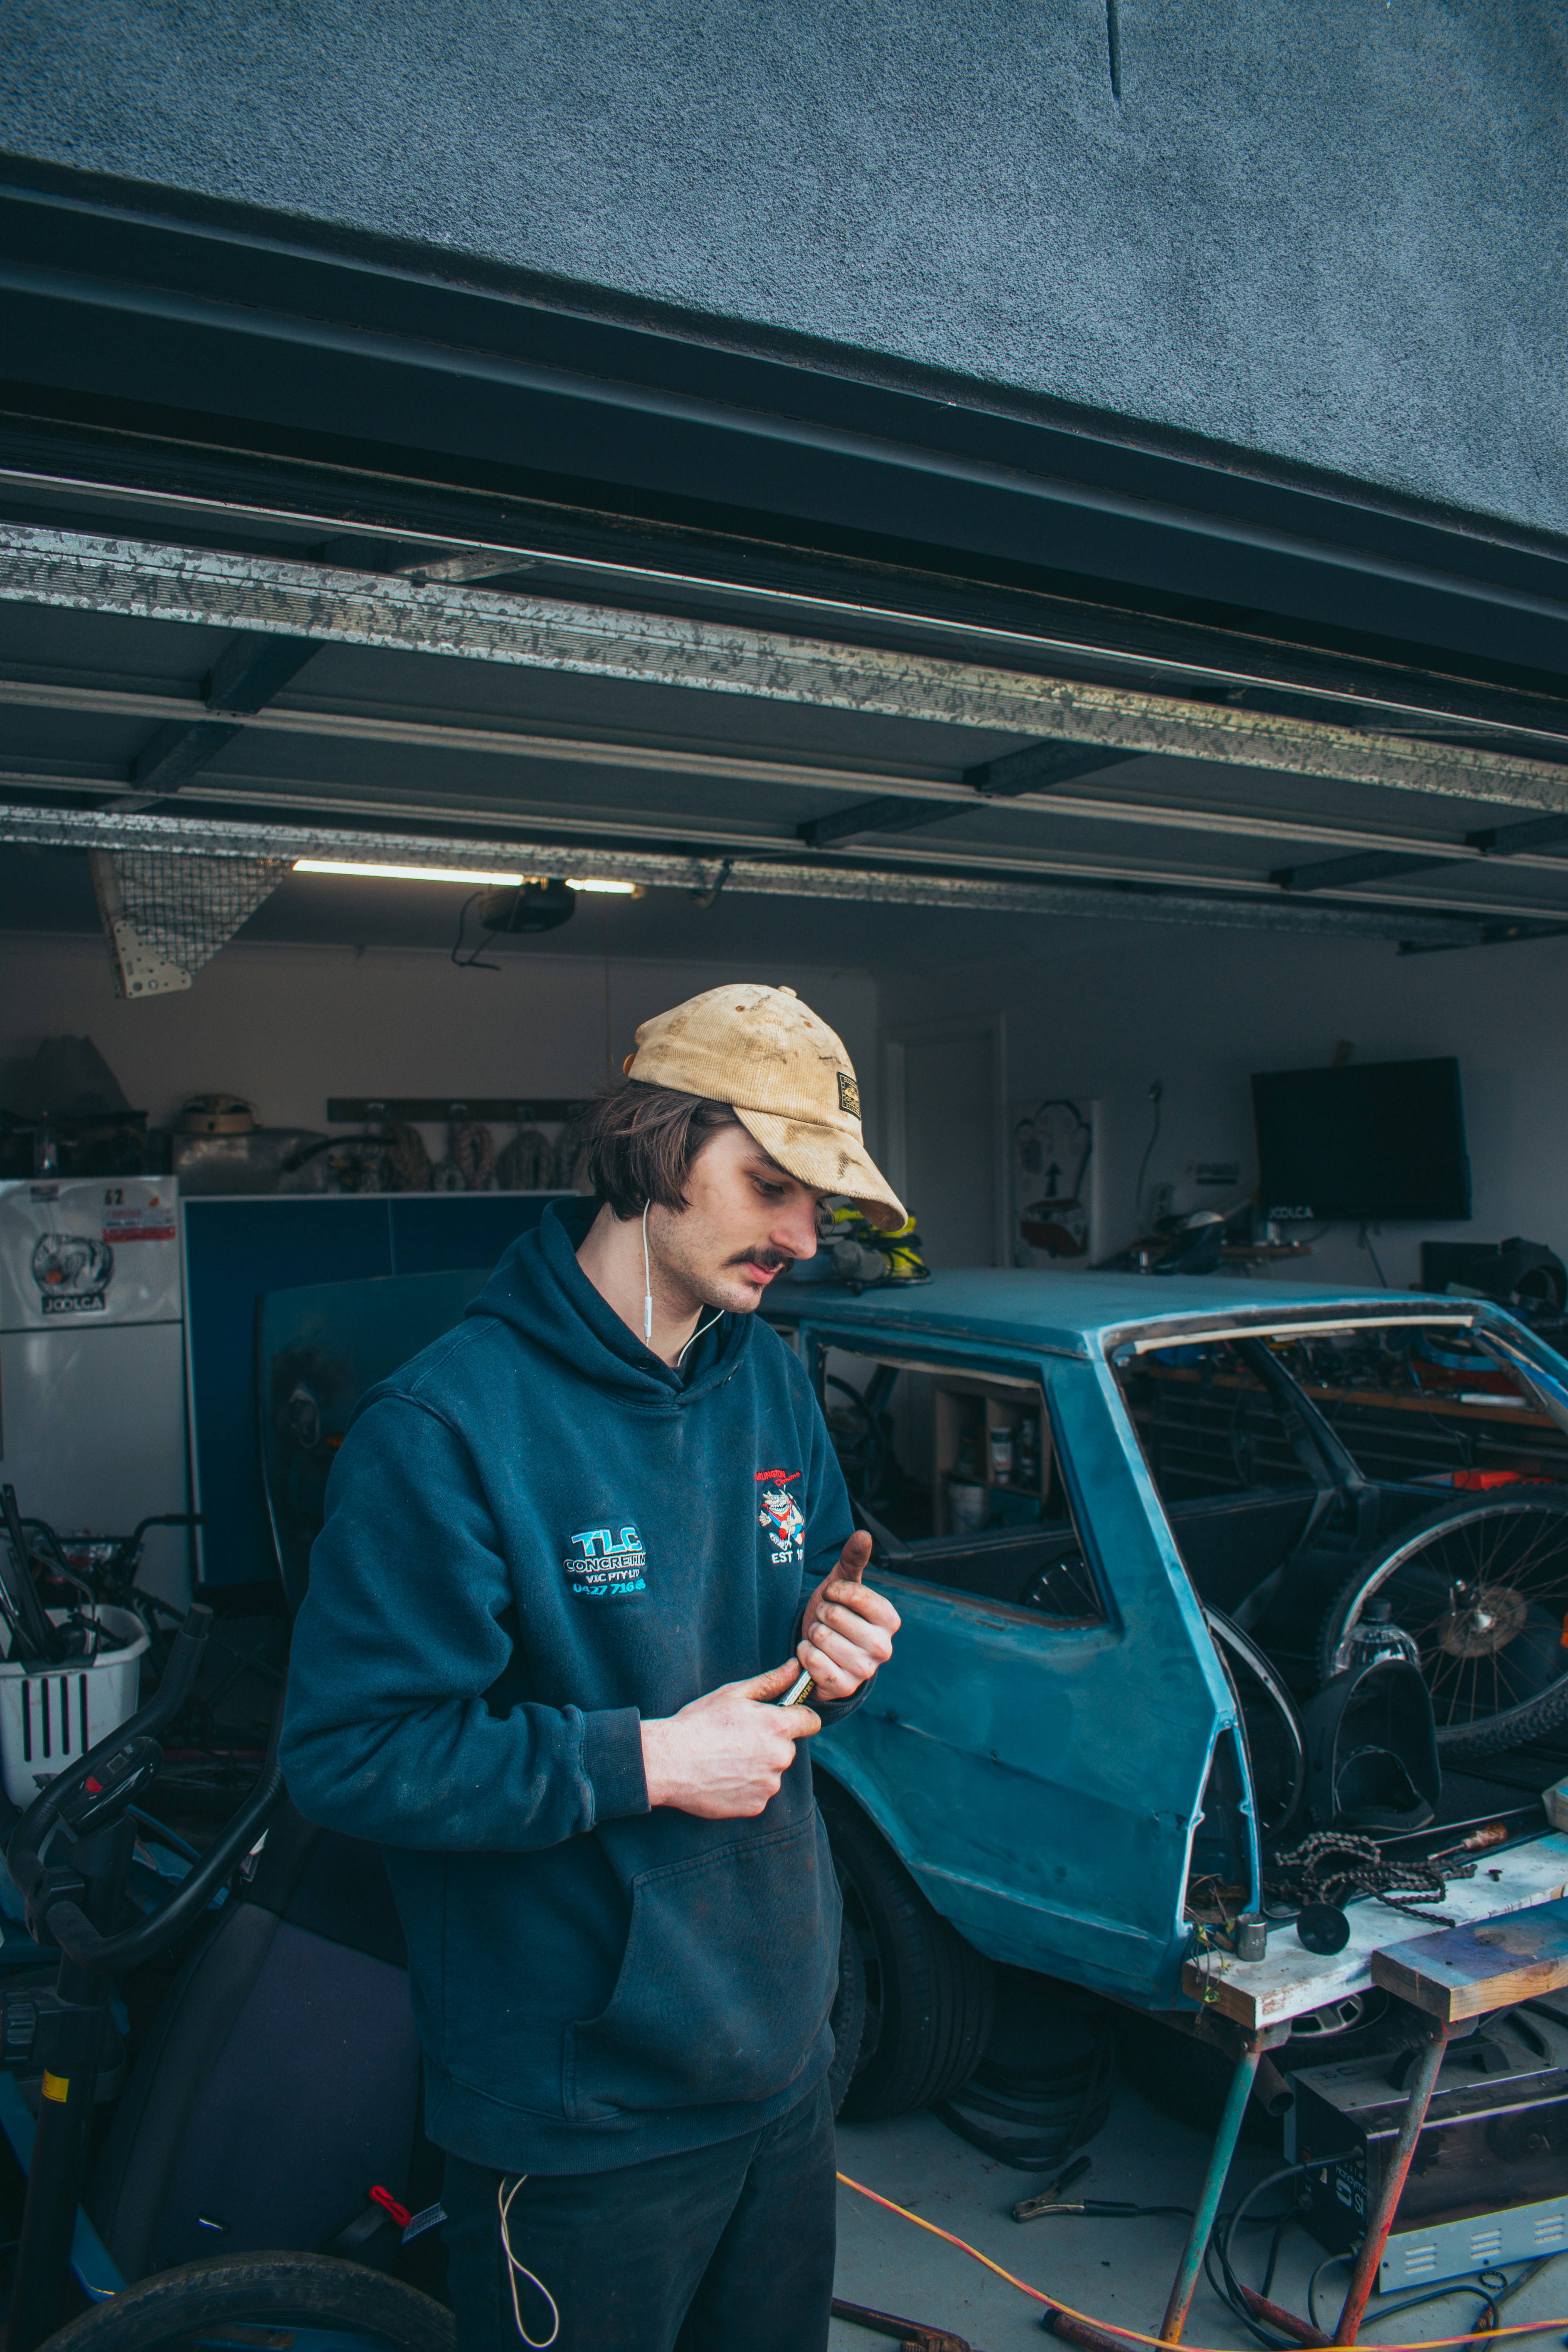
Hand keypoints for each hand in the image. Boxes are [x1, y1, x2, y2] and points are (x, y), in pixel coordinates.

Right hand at [641, 1662, 820, 1818]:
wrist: (669, 1762)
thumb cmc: (698, 1723)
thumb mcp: (733, 1694)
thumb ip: (770, 1682)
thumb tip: (795, 1668)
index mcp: (778, 1726)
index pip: (811, 1721)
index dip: (798, 1718)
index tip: (783, 1719)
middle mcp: (780, 1757)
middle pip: (788, 1747)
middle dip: (771, 1742)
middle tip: (739, 1739)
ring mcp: (769, 1784)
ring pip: (773, 1771)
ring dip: (758, 1766)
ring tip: (727, 1758)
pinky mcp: (756, 1806)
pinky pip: (759, 1793)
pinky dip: (746, 1787)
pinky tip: (724, 1776)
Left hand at [797, 1530, 899, 1701]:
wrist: (821, 1650)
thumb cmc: (836, 1613)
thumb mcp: (842, 1584)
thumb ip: (853, 1559)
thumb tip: (863, 1534)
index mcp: (890, 1619)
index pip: (853, 1594)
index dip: (833, 1592)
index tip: (834, 1598)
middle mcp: (883, 1647)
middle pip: (834, 1616)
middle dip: (821, 1614)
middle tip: (826, 1621)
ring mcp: (865, 1670)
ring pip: (821, 1638)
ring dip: (812, 1634)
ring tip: (821, 1637)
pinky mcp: (843, 1687)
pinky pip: (812, 1661)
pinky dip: (805, 1654)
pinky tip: (813, 1655)